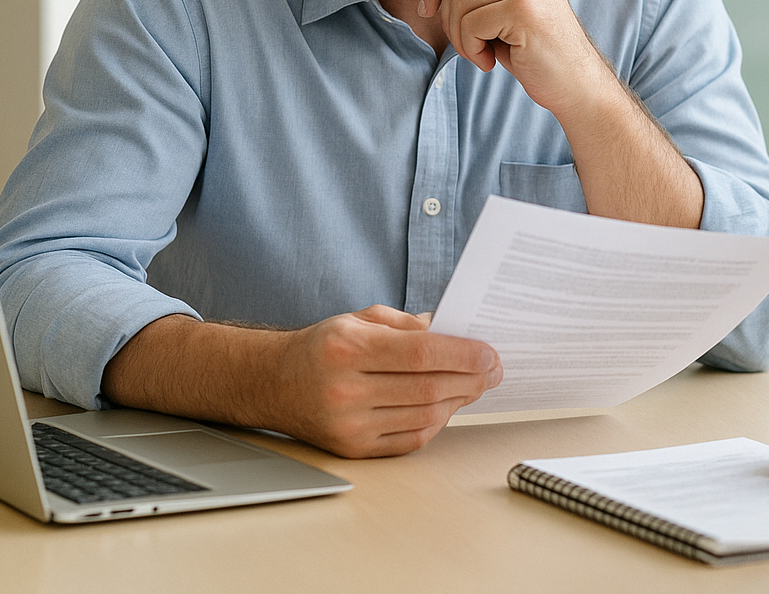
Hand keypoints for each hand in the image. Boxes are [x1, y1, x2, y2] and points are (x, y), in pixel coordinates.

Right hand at [274, 304, 500, 457]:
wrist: (275, 384)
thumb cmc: (324, 347)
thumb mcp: (359, 319)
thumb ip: (407, 324)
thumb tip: (455, 333)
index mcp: (347, 348)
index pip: (421, 353)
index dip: (463, 354)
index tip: (490, 353)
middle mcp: (345, 390)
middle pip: (429, 388)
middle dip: (472, 379)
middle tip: (493, 370)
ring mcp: (348, 426)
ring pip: (425, 416)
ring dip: (459, 400)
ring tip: (474, 385)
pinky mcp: (354, 450)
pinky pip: (412, 439)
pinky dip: (437, 421)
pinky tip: (447, 405)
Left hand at [418, 0, 607, 114]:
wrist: (575, 80)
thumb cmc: (532, 45)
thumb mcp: (503, 2)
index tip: (427, 11)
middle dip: (449, 17)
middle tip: (468, 44)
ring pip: (459, 3)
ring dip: (460, 38)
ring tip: (481, 54)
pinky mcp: (523, 8)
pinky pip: (470, 25)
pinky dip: (471, 50)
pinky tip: (490, 62)